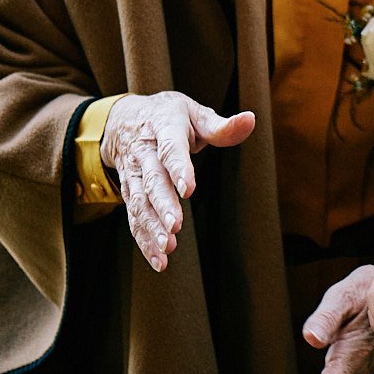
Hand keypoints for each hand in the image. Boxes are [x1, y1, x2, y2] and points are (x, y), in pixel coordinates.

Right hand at [99, 91, 255, 272]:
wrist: (123, 120)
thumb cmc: (168, 116)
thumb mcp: (194, 113)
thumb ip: (220, 126)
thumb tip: (250, 120)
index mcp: (163, 127)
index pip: (170, 149)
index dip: (179, 168)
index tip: (188, 189)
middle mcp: (144, 152)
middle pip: (152, 180)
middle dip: (163, 205)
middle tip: (176, 228)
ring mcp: (133, 174)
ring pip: (140, 203)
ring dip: (152, 227)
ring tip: (167, 249)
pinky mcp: (129, 193)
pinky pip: (134, 218)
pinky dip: (144, 240)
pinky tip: (158, 260)